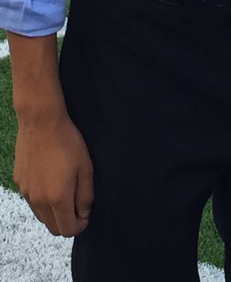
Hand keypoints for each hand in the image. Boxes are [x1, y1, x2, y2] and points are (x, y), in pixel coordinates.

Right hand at [14, 111, 93, 236]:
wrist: (41, 123)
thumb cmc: (67, 142)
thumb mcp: (85, 167)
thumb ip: (86, 195)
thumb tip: (84, 213)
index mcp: (58, 198)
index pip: (67, 230)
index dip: (80, 225)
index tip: (85, 214)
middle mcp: (39, 200)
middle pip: (53, 228)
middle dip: (67, 222)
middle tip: (77, 204)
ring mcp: (27, 193)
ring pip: (41, 216)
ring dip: (54, 212)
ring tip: (65, 190)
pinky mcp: (20, 183)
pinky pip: (32, 201)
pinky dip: (43, 200)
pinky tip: (50, 180)